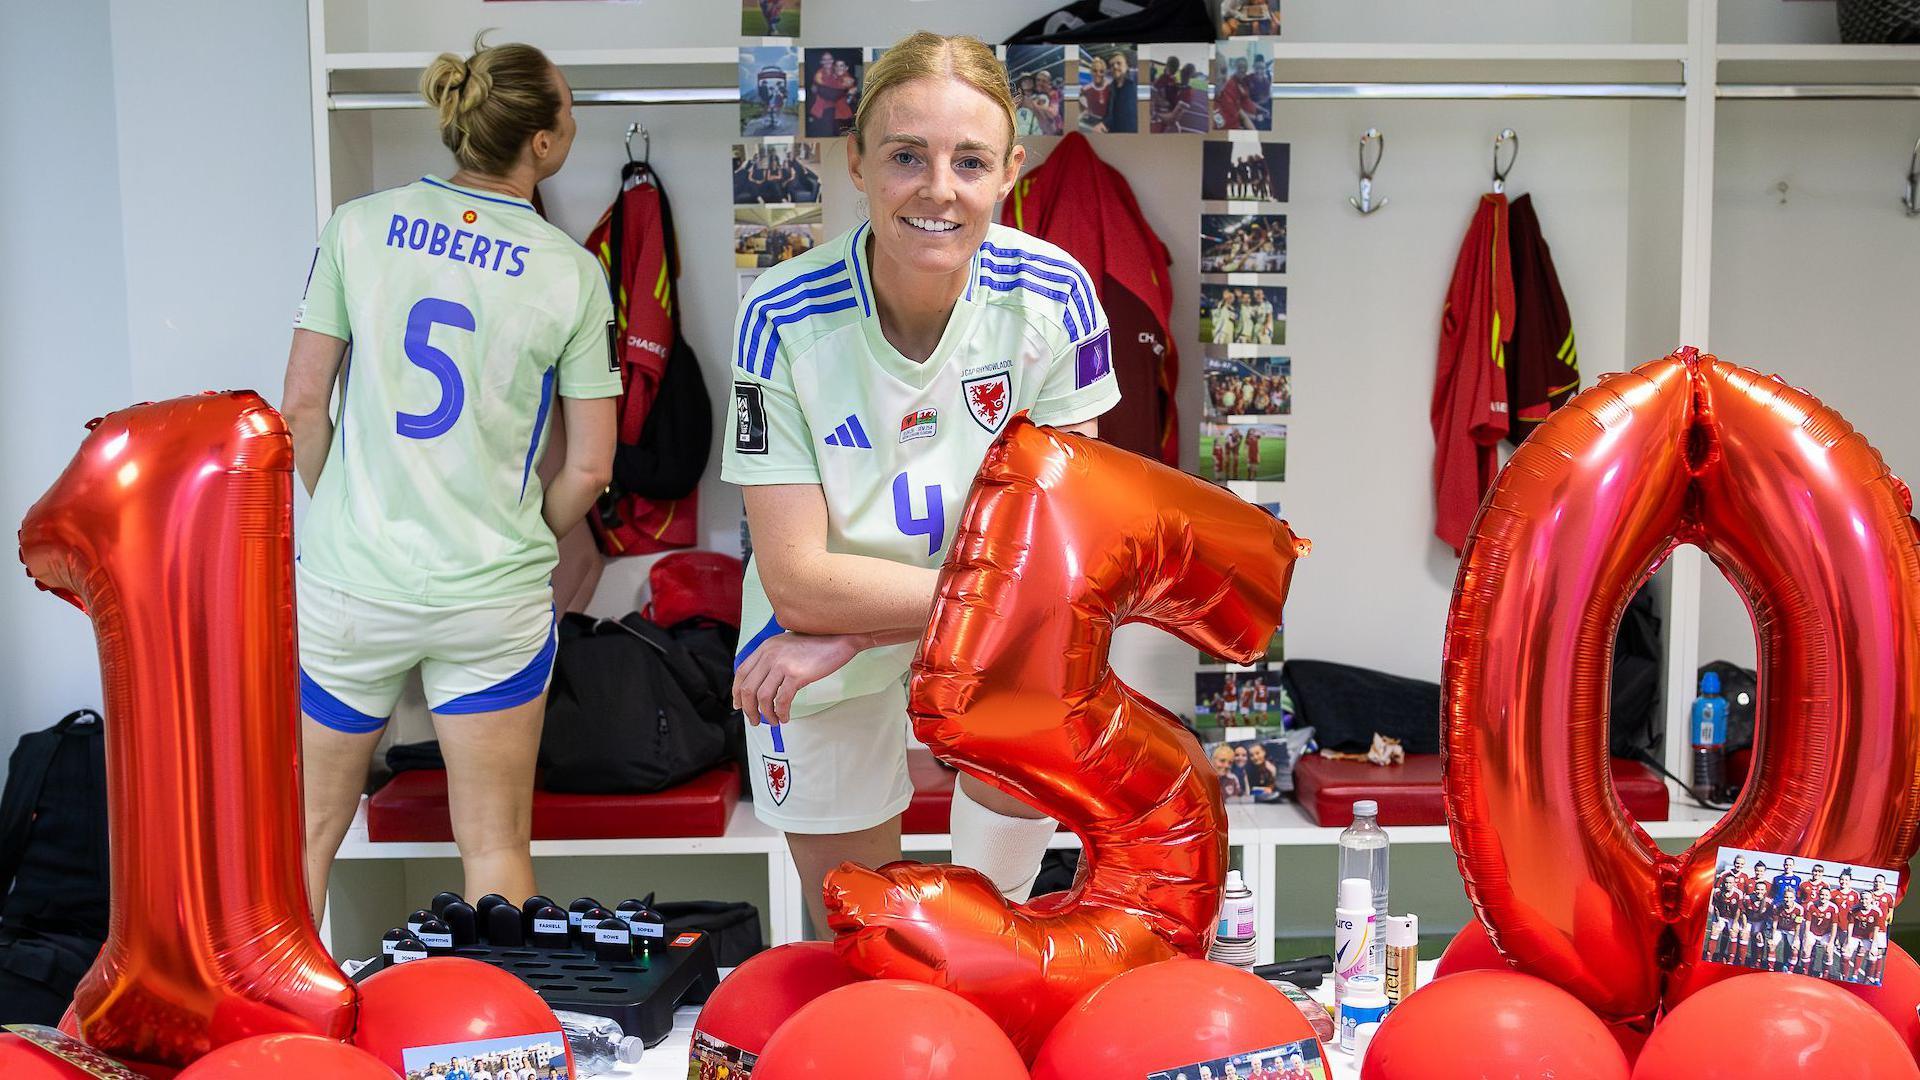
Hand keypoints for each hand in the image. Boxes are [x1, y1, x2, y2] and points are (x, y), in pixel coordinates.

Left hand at [731, 631, 864, 725]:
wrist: (838, 638)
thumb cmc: (815, 644)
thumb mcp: (786, 646)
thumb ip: (771, 660)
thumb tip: (762, 685)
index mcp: (765, 647)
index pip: (741, 672)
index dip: (737, 692)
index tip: (740, 705)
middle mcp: (769, 654)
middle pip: (748, 688)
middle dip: (749, 709)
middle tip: (755, 720)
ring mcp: (782, 664)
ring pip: (762, 697)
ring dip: (765, 714)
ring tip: (773, 721)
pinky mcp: (796, 675)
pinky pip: (782, 700)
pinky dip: (781, 713)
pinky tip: (785, 717)